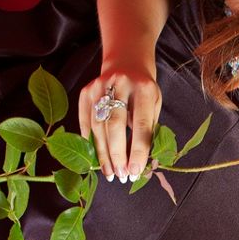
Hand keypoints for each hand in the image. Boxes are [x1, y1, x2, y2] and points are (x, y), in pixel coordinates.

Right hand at [78, 63, 161, 182]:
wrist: (127, 63)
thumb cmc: (144, 92)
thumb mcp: (154, 106)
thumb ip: (148, 130)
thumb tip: (140, 164)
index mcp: (144, 89)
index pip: (141, 125)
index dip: (138, 151)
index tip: (135, 171)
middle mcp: (120, 84)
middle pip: (115, 126)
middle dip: (117, 155)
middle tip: (121, 176)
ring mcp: (99, 86)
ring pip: (97, 126)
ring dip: (103, 153)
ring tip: (110, 173)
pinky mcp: (85, 91)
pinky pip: (84, 120)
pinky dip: (89, 141)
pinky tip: (96, 158)